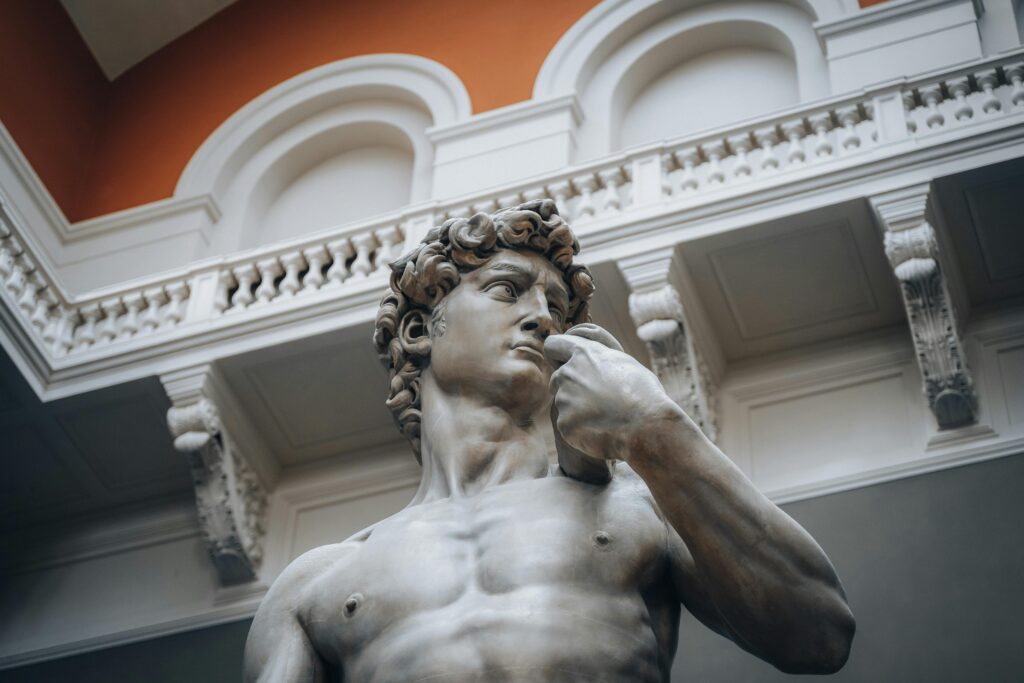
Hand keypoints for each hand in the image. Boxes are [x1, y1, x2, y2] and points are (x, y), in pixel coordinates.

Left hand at [543, 323, 677, 461]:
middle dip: (569, 386)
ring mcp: (563, 398)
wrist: (647, 427)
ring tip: (603, 415)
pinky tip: (601, 429)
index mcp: (583, 354)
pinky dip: (580, 428)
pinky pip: (567, 423)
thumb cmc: (644, 393)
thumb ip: (601, 359)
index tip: (563, 363)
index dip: (558, 355)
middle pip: (557, 378)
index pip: (553, 345)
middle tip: (594, 398)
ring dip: (576, 407)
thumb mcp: (626, 364)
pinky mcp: (564, 423)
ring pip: (562, 402)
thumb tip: (594, 359)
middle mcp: (568, 373)